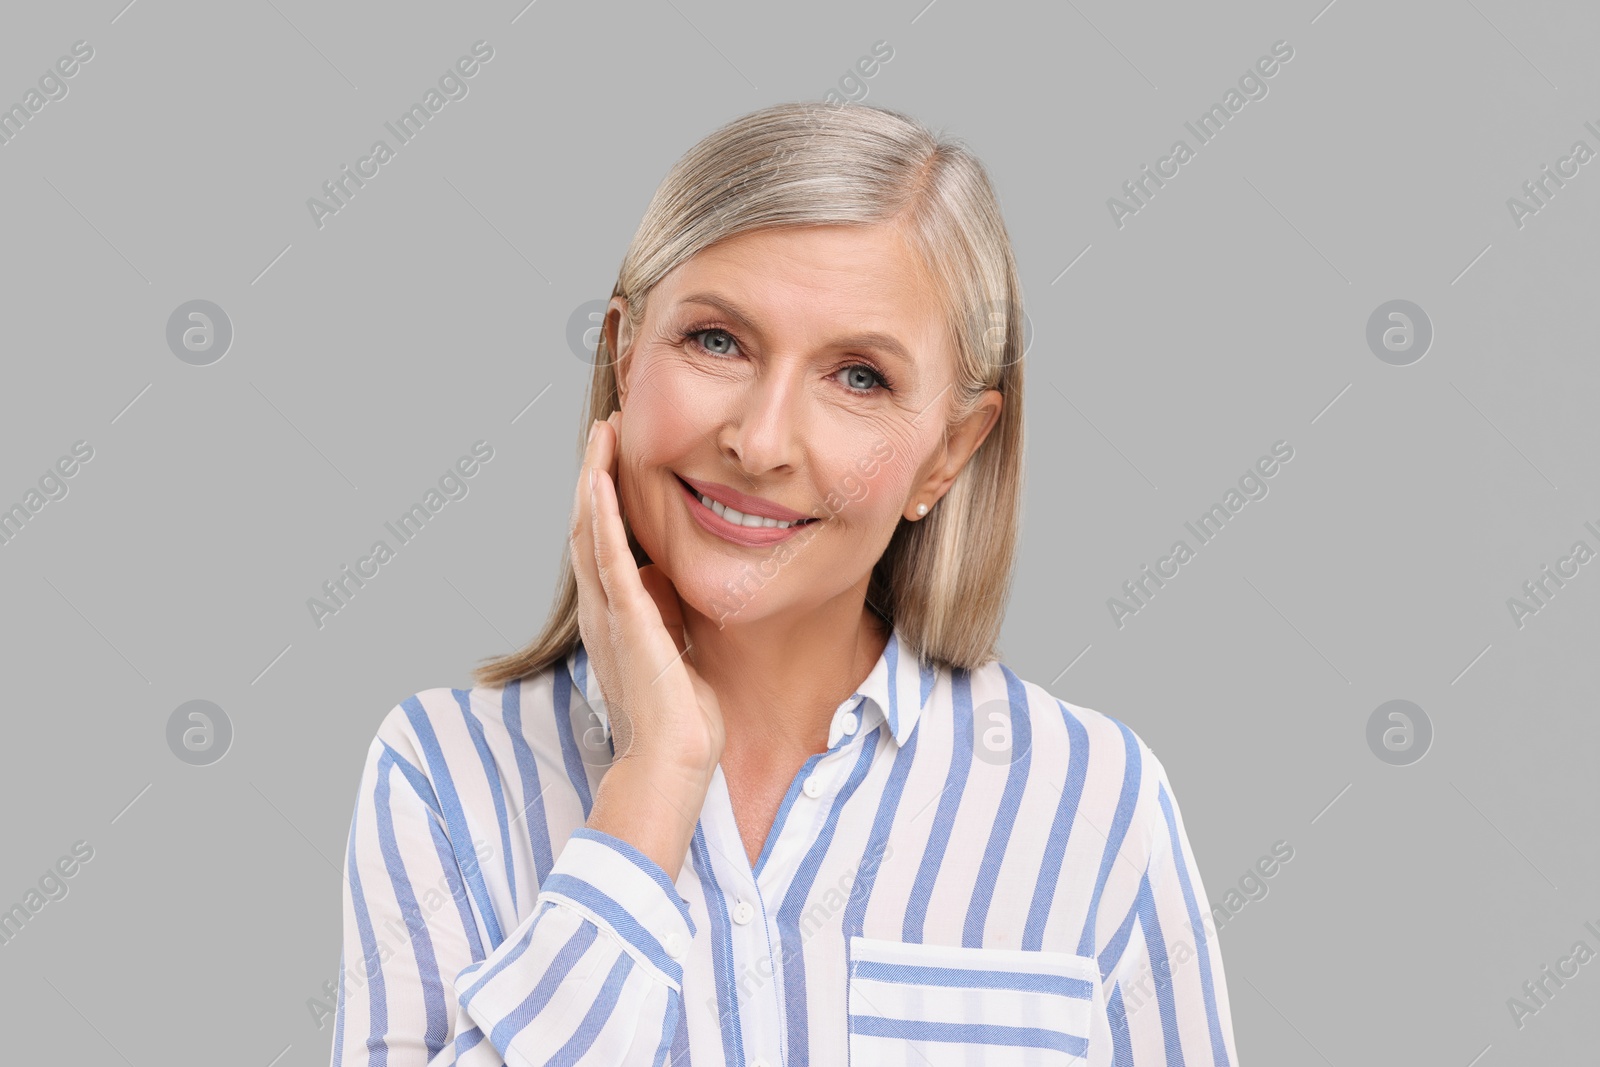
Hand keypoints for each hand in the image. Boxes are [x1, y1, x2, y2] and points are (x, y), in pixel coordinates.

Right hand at [570, 410, 725, 780]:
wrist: (675, 756)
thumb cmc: (681, 712)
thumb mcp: (675, 642)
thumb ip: (667, 607)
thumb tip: (668, 572)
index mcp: (614, 613)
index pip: (603, 541)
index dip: (606, 496)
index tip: (618, 453)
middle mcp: (602, 607)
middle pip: (589, 525)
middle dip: (597, 473)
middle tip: (607, 427)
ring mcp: (609, 610)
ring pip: (591, 530)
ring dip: (595, 478)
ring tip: (603, 433)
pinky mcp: (626, 617)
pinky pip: (607, 556)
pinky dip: (601, 514)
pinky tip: (600, 477)